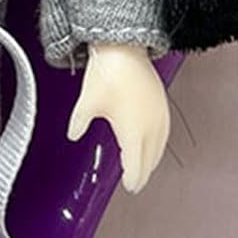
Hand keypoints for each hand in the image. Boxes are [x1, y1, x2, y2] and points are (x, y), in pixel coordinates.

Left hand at [66, 42, 170, 192]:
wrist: (124, 50)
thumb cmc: (108, 75)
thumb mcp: (86, 104)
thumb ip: (79, 124)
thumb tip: (73, 134)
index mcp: (134, 133)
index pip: (136, 165)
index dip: (133, 179)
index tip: (130, 186)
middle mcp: (151, 127)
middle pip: (150, 159)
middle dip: (143, 172)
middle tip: (136, 181)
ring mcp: (159, 116)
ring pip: (160, 147)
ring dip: (152, 159)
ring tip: (144, 166)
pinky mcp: (162, 105)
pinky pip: (164, 132)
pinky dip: (158, 143)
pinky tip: (152, 141)